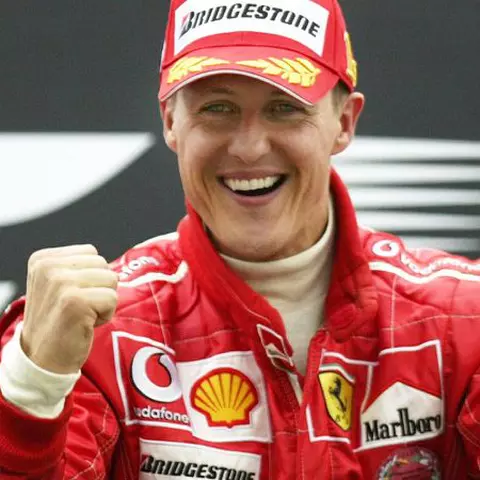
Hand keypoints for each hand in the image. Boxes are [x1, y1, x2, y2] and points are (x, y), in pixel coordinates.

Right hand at [21, 245, 117, 373]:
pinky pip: (113, 298)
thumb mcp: (57, 285)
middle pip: (103, 264)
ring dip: (104, 301)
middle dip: (99, 288)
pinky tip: (85, 324)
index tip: (70, 297)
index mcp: (43, 259)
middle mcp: (48, 267)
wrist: (42, 360)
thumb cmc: (57, 322)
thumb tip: (110, 264)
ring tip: (82, 315)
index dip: (90, 277)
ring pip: (111, 279)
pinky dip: (106, 314)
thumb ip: (77, 268)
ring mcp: (61, 283)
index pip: (91, 252)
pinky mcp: (76, 301)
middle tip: (78, 308)